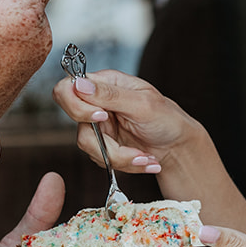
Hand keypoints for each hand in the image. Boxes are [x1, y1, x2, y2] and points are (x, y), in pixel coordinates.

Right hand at [50, 69, 199, 175]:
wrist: (178, 147)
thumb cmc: (167, 119)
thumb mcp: (143, 104)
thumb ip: (110, 95)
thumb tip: (79, 84)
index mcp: (106, 83)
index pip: (67, 87)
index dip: (76, 105)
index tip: (101, 117)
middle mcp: (98, 103)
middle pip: (75, 121)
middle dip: (102, 141)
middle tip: (127, 148)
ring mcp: (99, 126)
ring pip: (87, 145)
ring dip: (119, 157)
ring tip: (144, 158)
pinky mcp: (103, 145)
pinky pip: (100, 158)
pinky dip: (125, 163)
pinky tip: (144, 159)